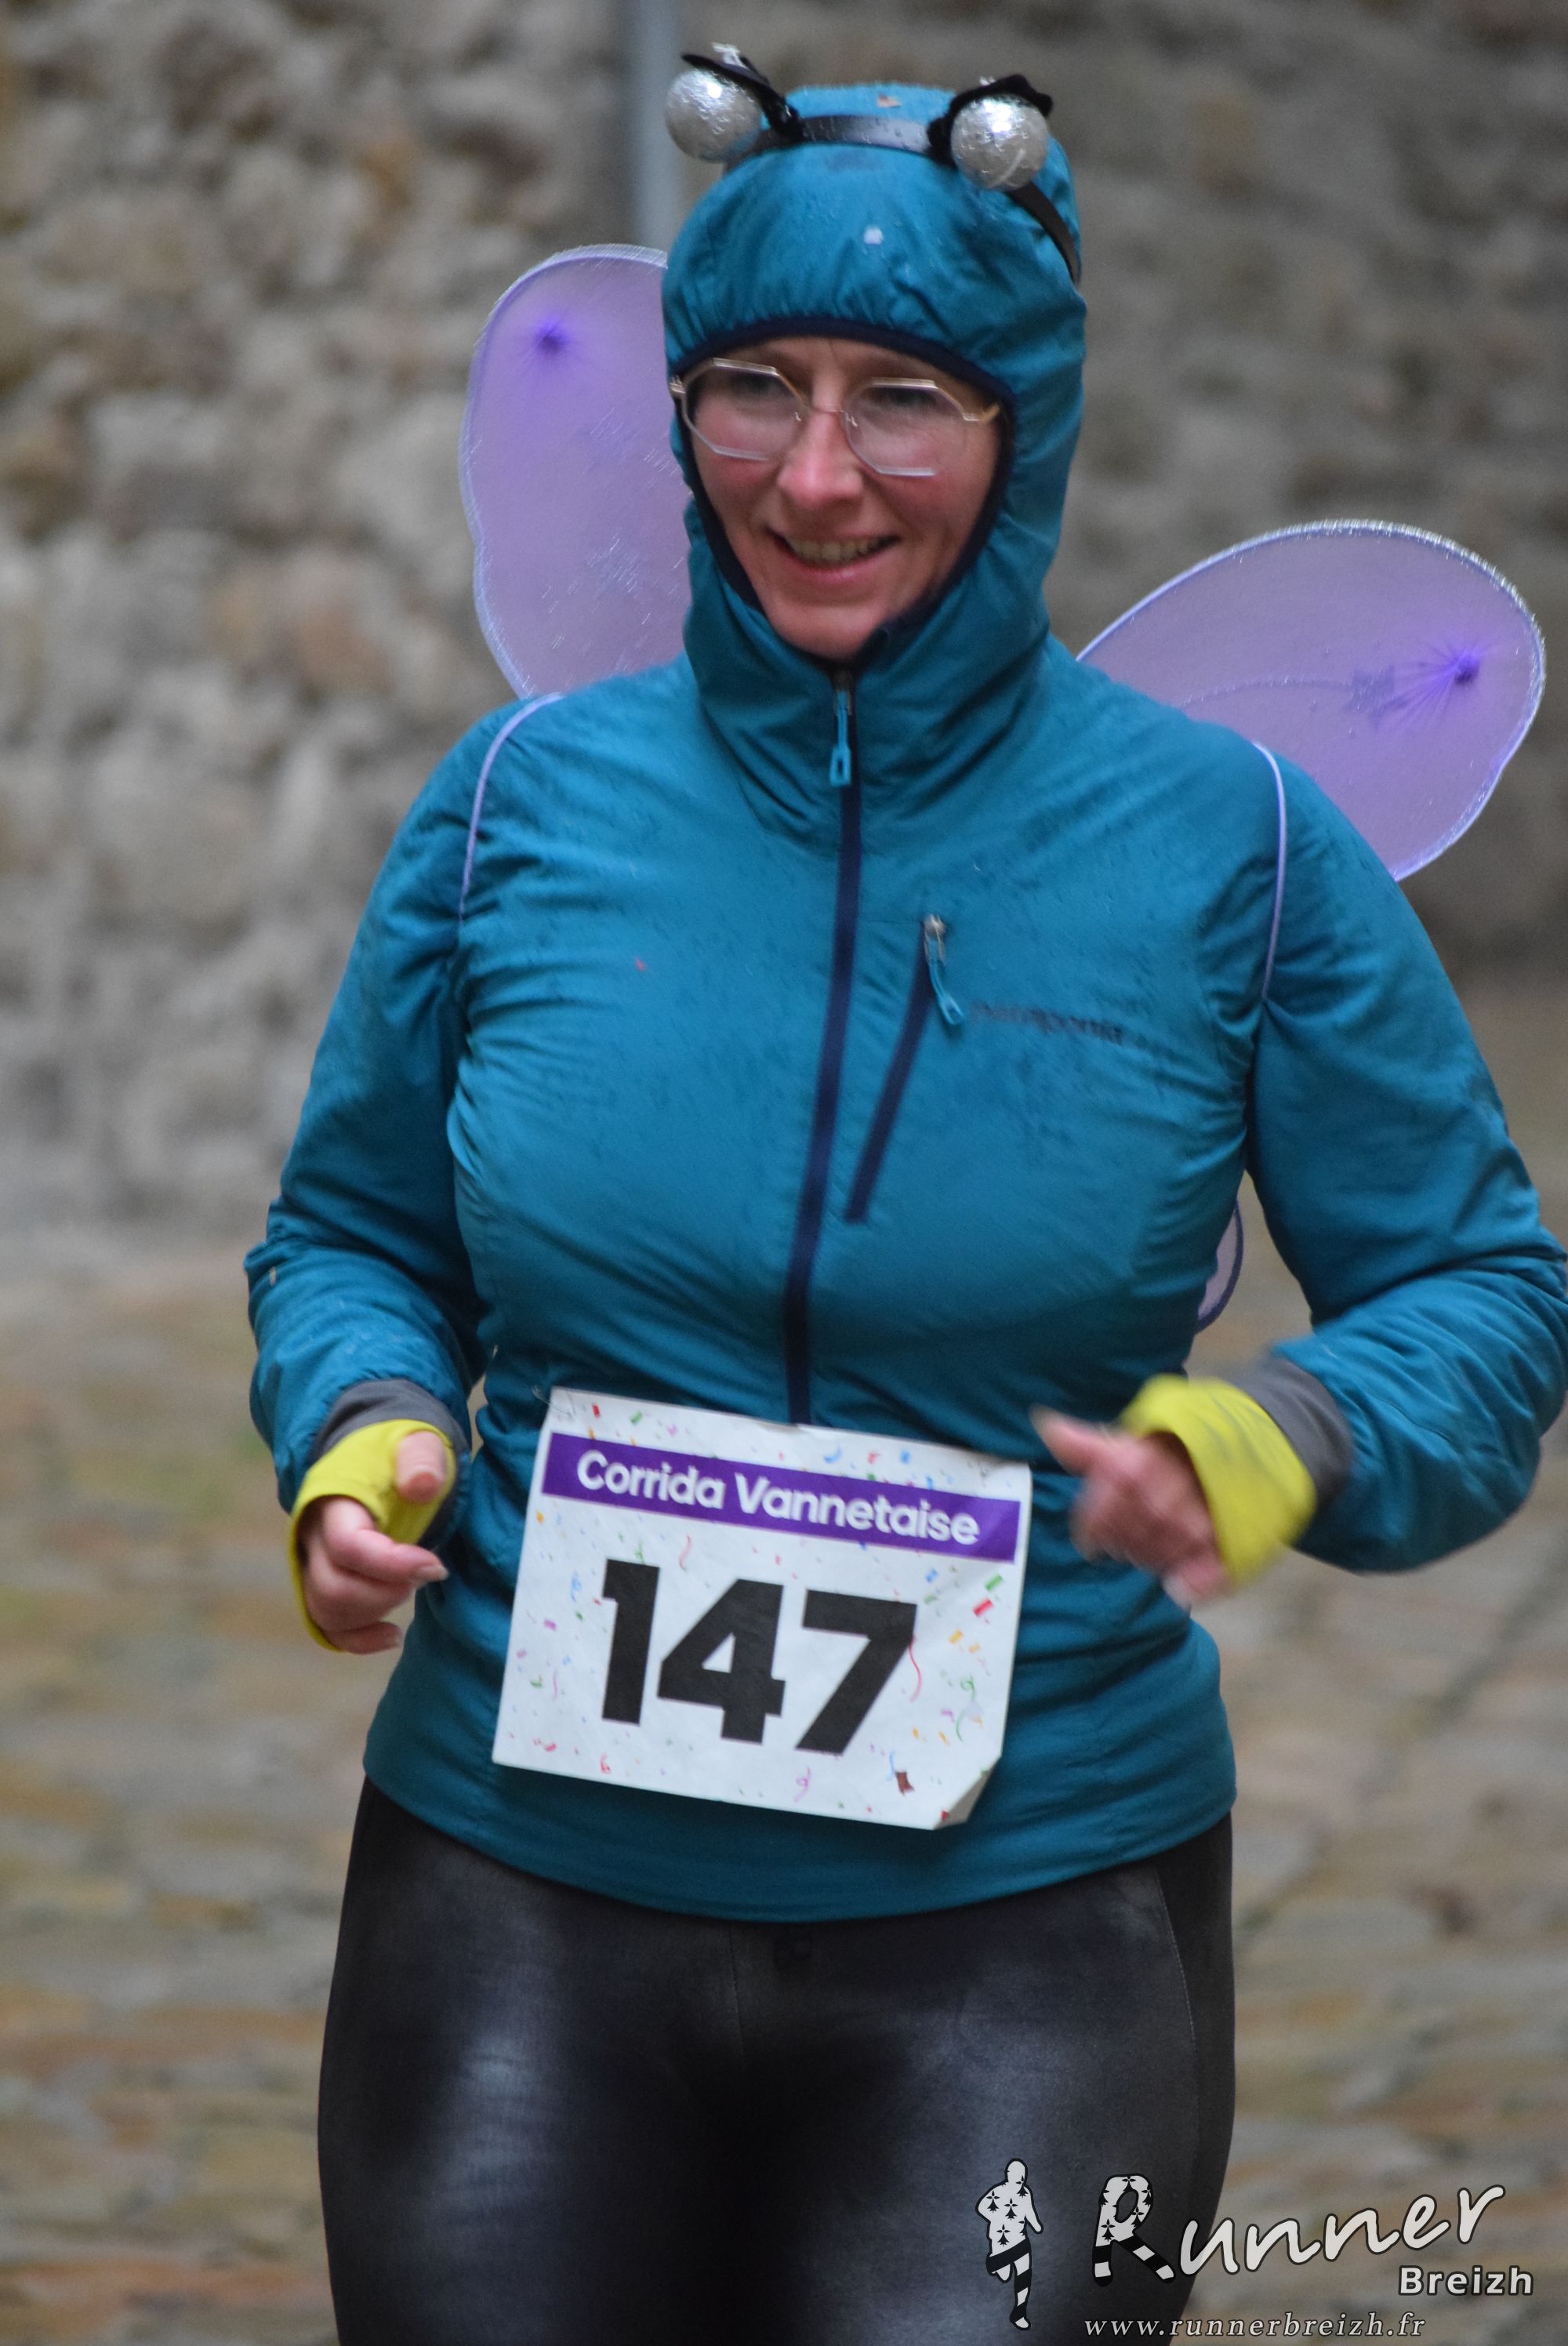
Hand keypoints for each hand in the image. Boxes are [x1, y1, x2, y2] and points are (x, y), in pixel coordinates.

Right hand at [297, 1428, 452, 1653]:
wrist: (379, 1457)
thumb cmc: (401, 1454)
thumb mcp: (418, 1442)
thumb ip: (421, 1457)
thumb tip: (422, 1485)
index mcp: (333, 1501)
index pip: (348, 1546)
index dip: (392, 1566)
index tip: (436, 1567)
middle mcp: (312, 1536)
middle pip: (333, 1587)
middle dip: (386, 1592)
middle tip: (426, 1572)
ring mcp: (312, 1564)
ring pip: (327, 1611)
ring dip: (375, 1611)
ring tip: (410, 1586)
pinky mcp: (321, 1584)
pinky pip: (326, 1626)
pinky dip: (357, 1640)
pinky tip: (393, 1636)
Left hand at [1032, 1410, 1230, 1607]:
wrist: (1233, 1445)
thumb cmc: (1167, 1449)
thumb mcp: (1125, 1443)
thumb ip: (1083, 1445)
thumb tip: (1044, 1423)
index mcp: (1128, 1473)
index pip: (1092, 1524)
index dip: (1090, 1533)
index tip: (1093, 1538)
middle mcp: (1156, 1501)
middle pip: (1121, 1546)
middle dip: (1120, 1543)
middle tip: (1131, 1534)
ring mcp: (1192, 1526)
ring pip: (1152, 1563)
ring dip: (1149, 1557)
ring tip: (1156, 1541)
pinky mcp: (1223, 1546)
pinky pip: (1194, 1580)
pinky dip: (1186, 1583)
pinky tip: (1180, 1579)